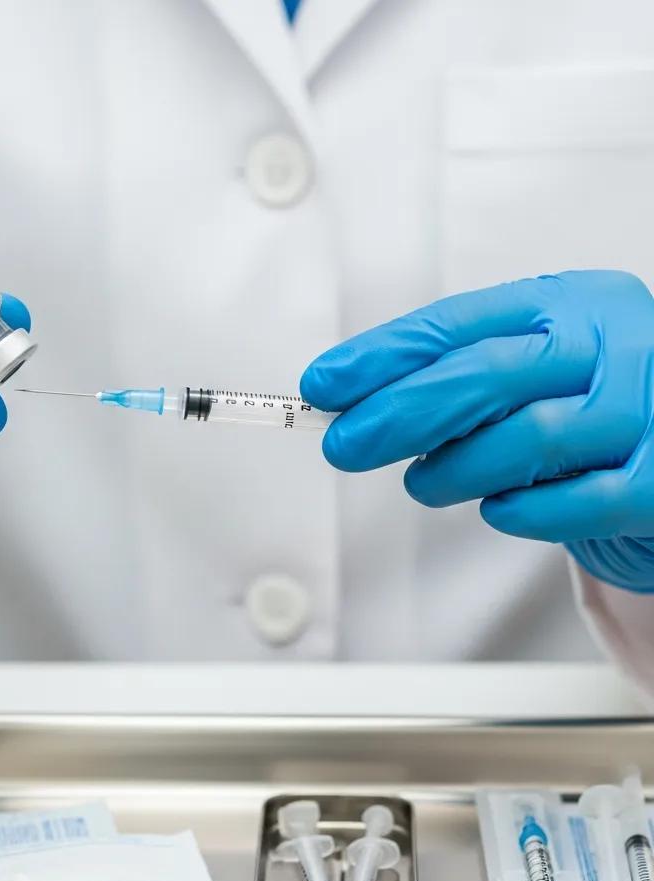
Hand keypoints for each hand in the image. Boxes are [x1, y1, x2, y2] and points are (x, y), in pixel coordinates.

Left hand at [300, 270, 653, 592]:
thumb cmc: (585, 403)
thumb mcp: (530, 365)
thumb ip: (455, 373)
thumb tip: (346, 398)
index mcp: (573, 304)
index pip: (460, 323)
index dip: (384, 356)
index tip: (324, 384)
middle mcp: (616, 346)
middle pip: (489, 374)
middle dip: (401, 413)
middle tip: (344, 444)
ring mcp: (646, 411)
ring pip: (528, 439)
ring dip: (455, 470)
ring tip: (423, 483)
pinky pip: (575, 503)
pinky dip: (519, 510)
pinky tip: (496, 508)